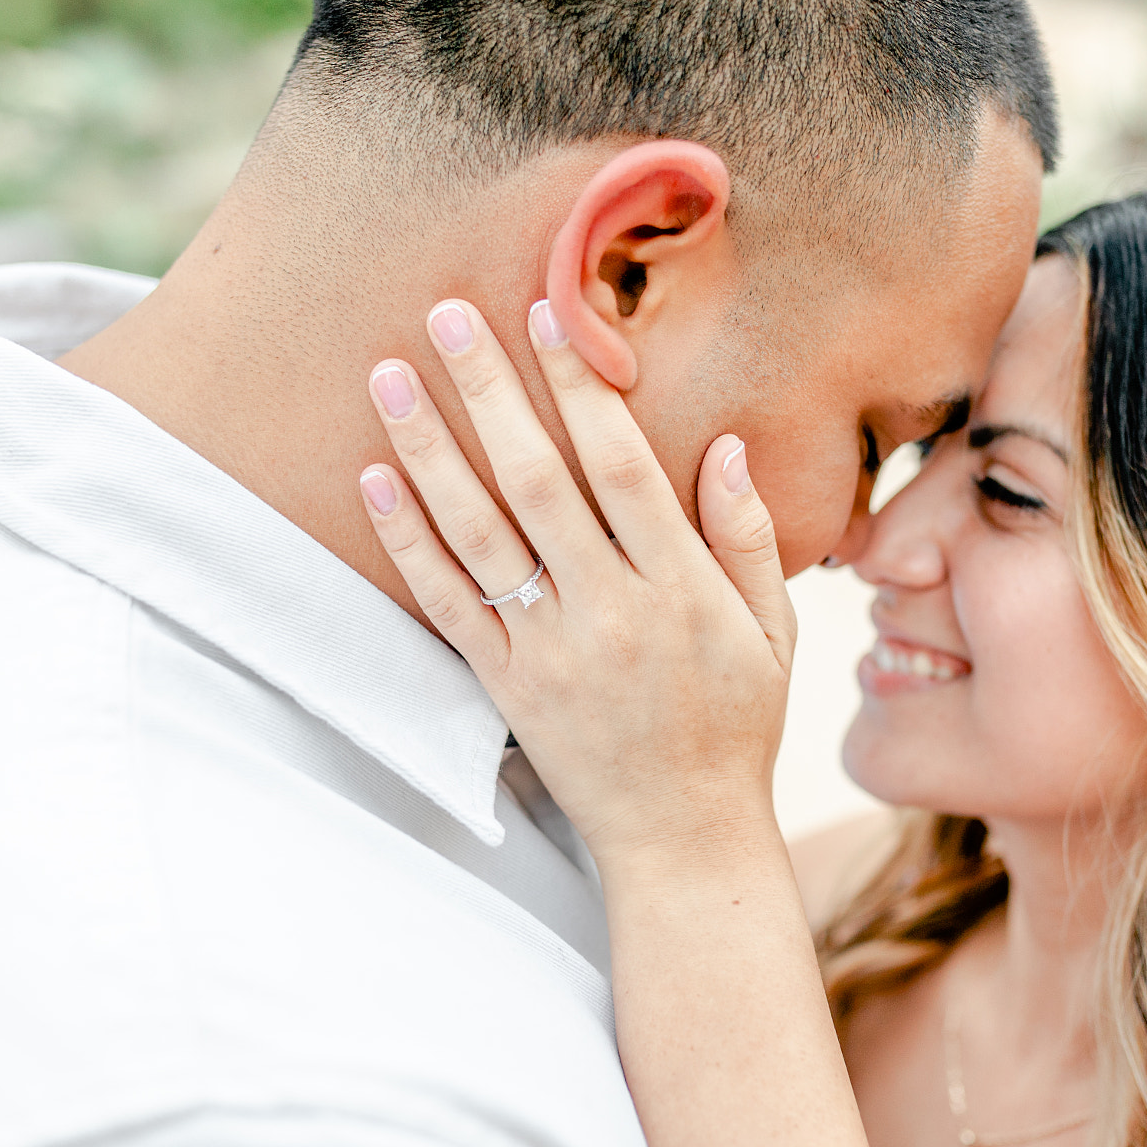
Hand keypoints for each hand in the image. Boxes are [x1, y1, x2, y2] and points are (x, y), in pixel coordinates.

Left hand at [356, 297, 796, 869]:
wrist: (682, 836)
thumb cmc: (735, 724)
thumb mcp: (773, 631)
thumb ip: (747, 537)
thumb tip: (725, 443)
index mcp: (680, 588)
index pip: (622, 464)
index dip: (582, 385)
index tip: (549, 310)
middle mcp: (609, 611)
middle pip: (537, 480)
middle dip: (490, 390)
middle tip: (447, 313)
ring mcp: (548, 649)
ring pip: (477, 532)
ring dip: (429, 448)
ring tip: (389, 375)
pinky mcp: (504, 685)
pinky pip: (445, 603)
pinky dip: (406, 541)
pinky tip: (373, 480)